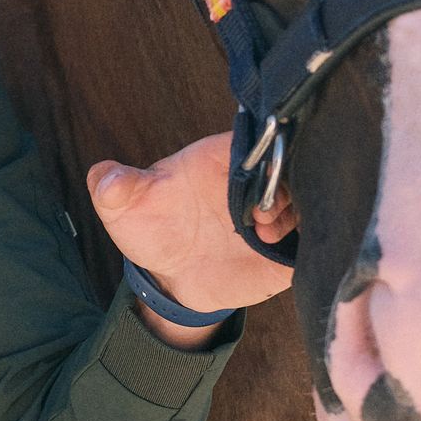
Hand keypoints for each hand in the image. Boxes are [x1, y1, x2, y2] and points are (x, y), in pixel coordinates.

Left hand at [87, 131, 295, 314]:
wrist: (173, 276)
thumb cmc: (152, 226)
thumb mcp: (126, 207)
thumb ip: (115, 188)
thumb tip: (103, 178)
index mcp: (224, 157)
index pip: (260, 144)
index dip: (263, 162)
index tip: (250, 188)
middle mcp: (257, 181)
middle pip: (296, 170)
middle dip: (288, 190)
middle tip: (261, 218)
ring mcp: (280, 213)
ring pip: (312, 201)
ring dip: (298, 218)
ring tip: (264, 237)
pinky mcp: (289, 247)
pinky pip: (317, 239)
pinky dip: (313, 244)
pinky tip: (283, 254)